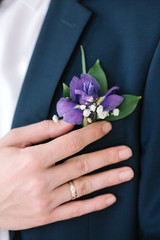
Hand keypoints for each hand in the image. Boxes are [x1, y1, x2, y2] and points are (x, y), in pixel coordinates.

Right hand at [0, 120, 132, 229]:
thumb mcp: (12, 141)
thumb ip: (40, 130)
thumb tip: (67, 124)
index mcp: (33, 159)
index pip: (71, 143)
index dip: (91, 134)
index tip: (106, 128)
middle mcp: (42, 181)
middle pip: (82, 165)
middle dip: (107, 156)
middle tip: (126, 152)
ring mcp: (45, 201)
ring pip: (83, 187)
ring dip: (108, 179)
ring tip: (126, 172)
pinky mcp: (45, 216)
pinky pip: (75, 210)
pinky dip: (94, 205)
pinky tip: (110, 198)